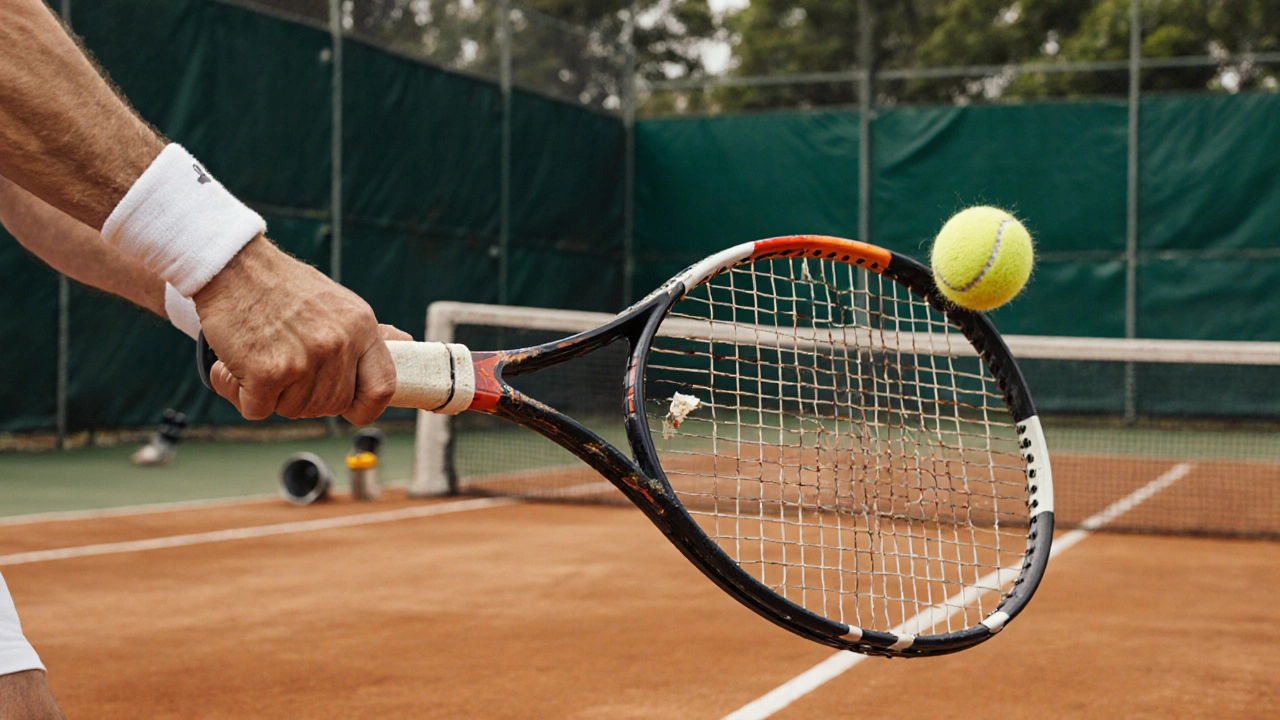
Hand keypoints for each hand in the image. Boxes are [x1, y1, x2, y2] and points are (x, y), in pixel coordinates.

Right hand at [194, 235, 396, 424]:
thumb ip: (367, 333)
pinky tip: (236, 365)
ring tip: (259, 356)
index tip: (350, 410)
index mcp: (361, 328)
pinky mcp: (268, 372)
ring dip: (271, 394)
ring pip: (292, 410)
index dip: (367, 408)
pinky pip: (257, 409)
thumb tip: (406, 344)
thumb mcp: (339, 303)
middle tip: (282, 366)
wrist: (233, 265)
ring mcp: (305, 360)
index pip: (382, 387)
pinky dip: (241, 394)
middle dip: (304, 395)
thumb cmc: (283, 286)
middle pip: (330, 405)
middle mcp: (338, 345)